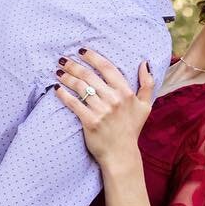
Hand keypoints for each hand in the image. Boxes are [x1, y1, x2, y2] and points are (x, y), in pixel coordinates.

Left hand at [54, 49, 154, 168]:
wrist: (121, 154)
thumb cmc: (131, 129)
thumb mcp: (145, 106)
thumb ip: (147, 84)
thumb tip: (144, 63)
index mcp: (126, 92)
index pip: (107, 68)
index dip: (93, 57)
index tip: (81, 51)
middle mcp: (114, 99)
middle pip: (90, 75)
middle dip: (74, 65)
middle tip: (63, 60)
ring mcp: (102, 111)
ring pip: (80, 87)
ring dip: (67, 77)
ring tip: (58, 71)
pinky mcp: (90, 121)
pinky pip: (74, 103)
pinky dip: (63, 94)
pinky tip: (57, 89)